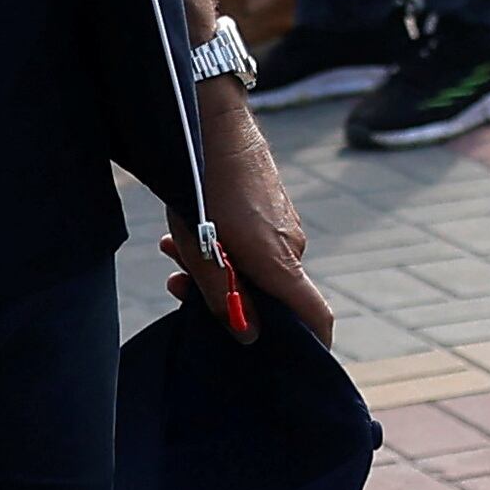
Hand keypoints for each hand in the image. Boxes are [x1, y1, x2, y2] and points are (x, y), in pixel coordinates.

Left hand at [164, 85, 331, 343]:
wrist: (210, 120)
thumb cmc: (204, 188)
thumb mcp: (202, 251)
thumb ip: (224, 298)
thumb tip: (250, 337)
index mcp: (282, 262)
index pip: (316, 316)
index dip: (314, 346)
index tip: (297, 369)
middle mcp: (292, 245)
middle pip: (273, 294)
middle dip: (230, 300)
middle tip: (181, 290)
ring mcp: (284, 222)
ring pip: (255, 264)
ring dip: (217, 269)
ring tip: (173, 256)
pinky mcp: (272, 205)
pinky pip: (253, 241)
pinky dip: (224, 246)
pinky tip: (185, 234)